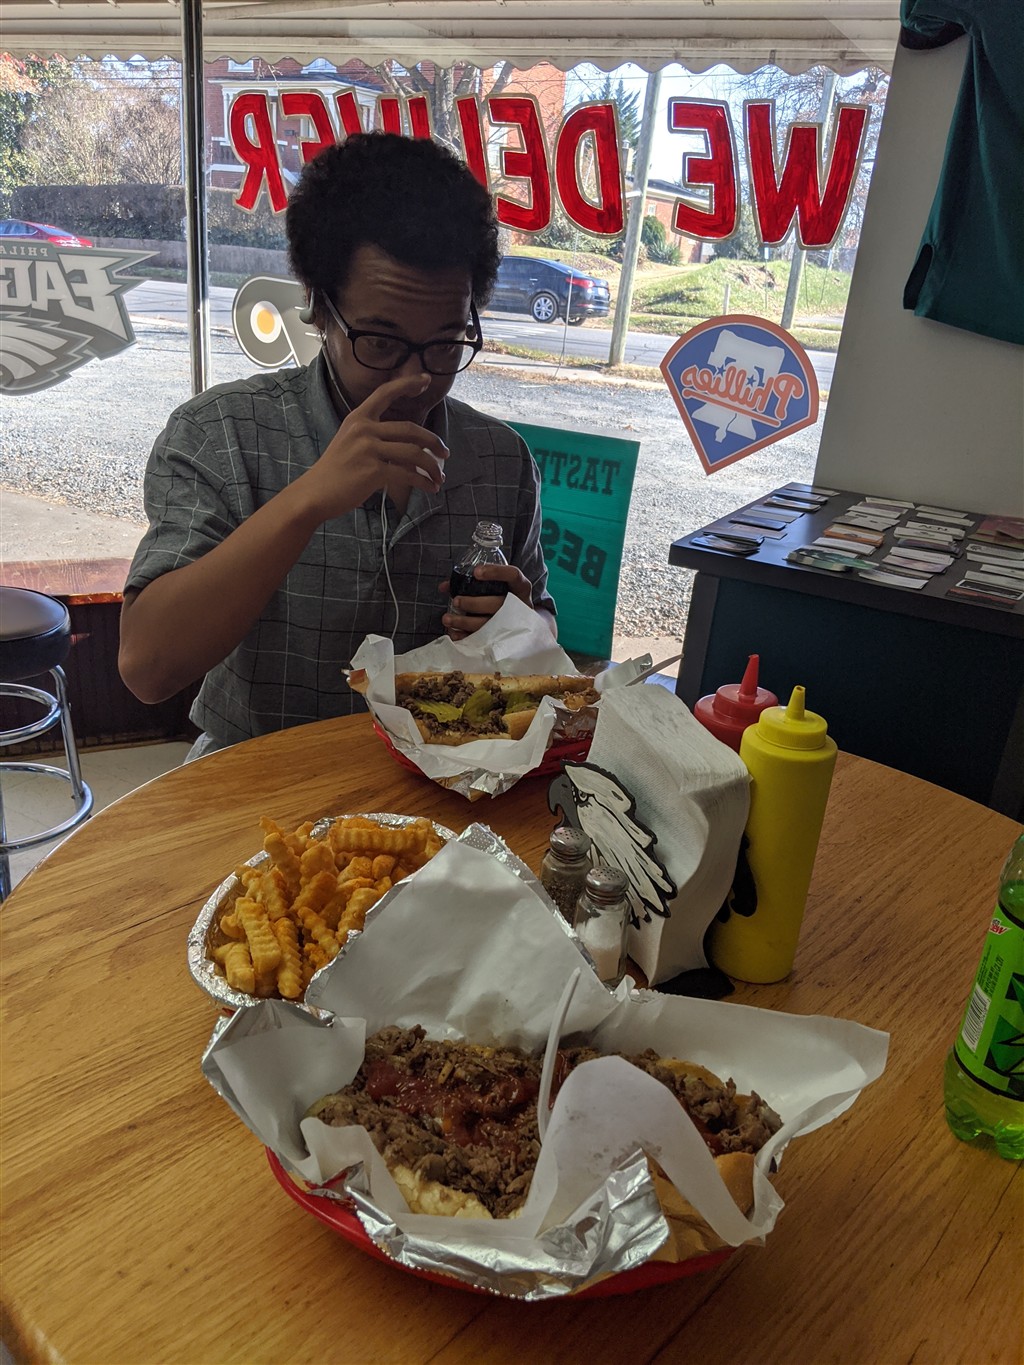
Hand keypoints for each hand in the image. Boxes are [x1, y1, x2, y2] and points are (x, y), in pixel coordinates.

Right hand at [297, 374, 448, 519]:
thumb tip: (407, 445)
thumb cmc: (334, 472)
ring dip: (432, 466)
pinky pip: (407, 474)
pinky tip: (430, 488)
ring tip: (440, 477)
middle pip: (411, 429)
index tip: (426, 380)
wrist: (314, 494)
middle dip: (434, 442)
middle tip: (445, 453)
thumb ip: (372, 436)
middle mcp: (364, 429)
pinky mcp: (373, 471)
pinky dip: (423, 482)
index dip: (407, 384)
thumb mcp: (349, 442)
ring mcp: (369, 449)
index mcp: (358, 418)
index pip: (385, 393)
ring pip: (414, 453)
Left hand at [440, 563, 532, 639]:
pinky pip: (483, 640)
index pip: (512, 575)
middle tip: (456, 601)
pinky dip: (466, 637)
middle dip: (474, 603)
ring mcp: (512, 624)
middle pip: (497, 603)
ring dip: (464, 622)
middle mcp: (519, 605)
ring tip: (447, 619)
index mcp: (520, 587)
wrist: (521, 623)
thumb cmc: (504, 599)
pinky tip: (454, 633)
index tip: (476, 572)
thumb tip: (445, 587)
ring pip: (488, 624)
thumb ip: (474, 582)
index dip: (495, 572)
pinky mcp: (503, 638)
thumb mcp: (498, 587)